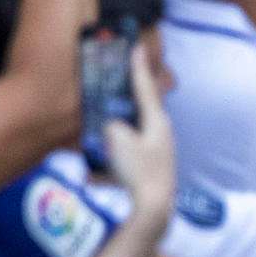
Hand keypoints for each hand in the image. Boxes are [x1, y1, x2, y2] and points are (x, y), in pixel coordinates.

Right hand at [98, 36, 175, 218]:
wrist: (153, 209)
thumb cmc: (138, 171)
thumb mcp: (117, 141)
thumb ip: (112, 126)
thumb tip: (111, 129)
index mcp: (157, 121)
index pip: (145, 88)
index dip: (138, 67)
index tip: (137, 46)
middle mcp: (161, 133)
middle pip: (138, 113)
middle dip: (122, 108)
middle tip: (111, 97)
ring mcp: (158, 153)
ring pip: (129, 140)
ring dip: (111, 145)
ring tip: (95, 154)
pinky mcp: (152, 171)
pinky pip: (126, 162)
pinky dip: (110, 168)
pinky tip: (94, 179)